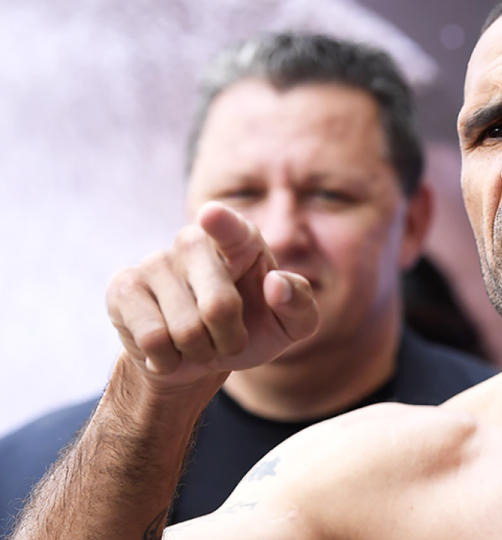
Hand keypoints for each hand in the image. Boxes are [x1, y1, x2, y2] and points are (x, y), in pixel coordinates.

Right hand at [106, 202, 319, 389]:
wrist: (199, 356)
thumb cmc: (252, 328)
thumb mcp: (291, 325)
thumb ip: (299, 304)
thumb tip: (276, 284)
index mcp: (240, 240)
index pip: (232, 229)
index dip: (222, 224)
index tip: (212, 216)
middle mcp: (193, 242)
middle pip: (218, 306)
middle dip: (231, 338)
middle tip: (231, 340)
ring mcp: (155, 261)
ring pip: (184, 330)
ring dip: (200, 352)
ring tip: (200, 343)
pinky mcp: (124, 287)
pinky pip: (152, 339)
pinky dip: (169, 360)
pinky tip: (170, 351)